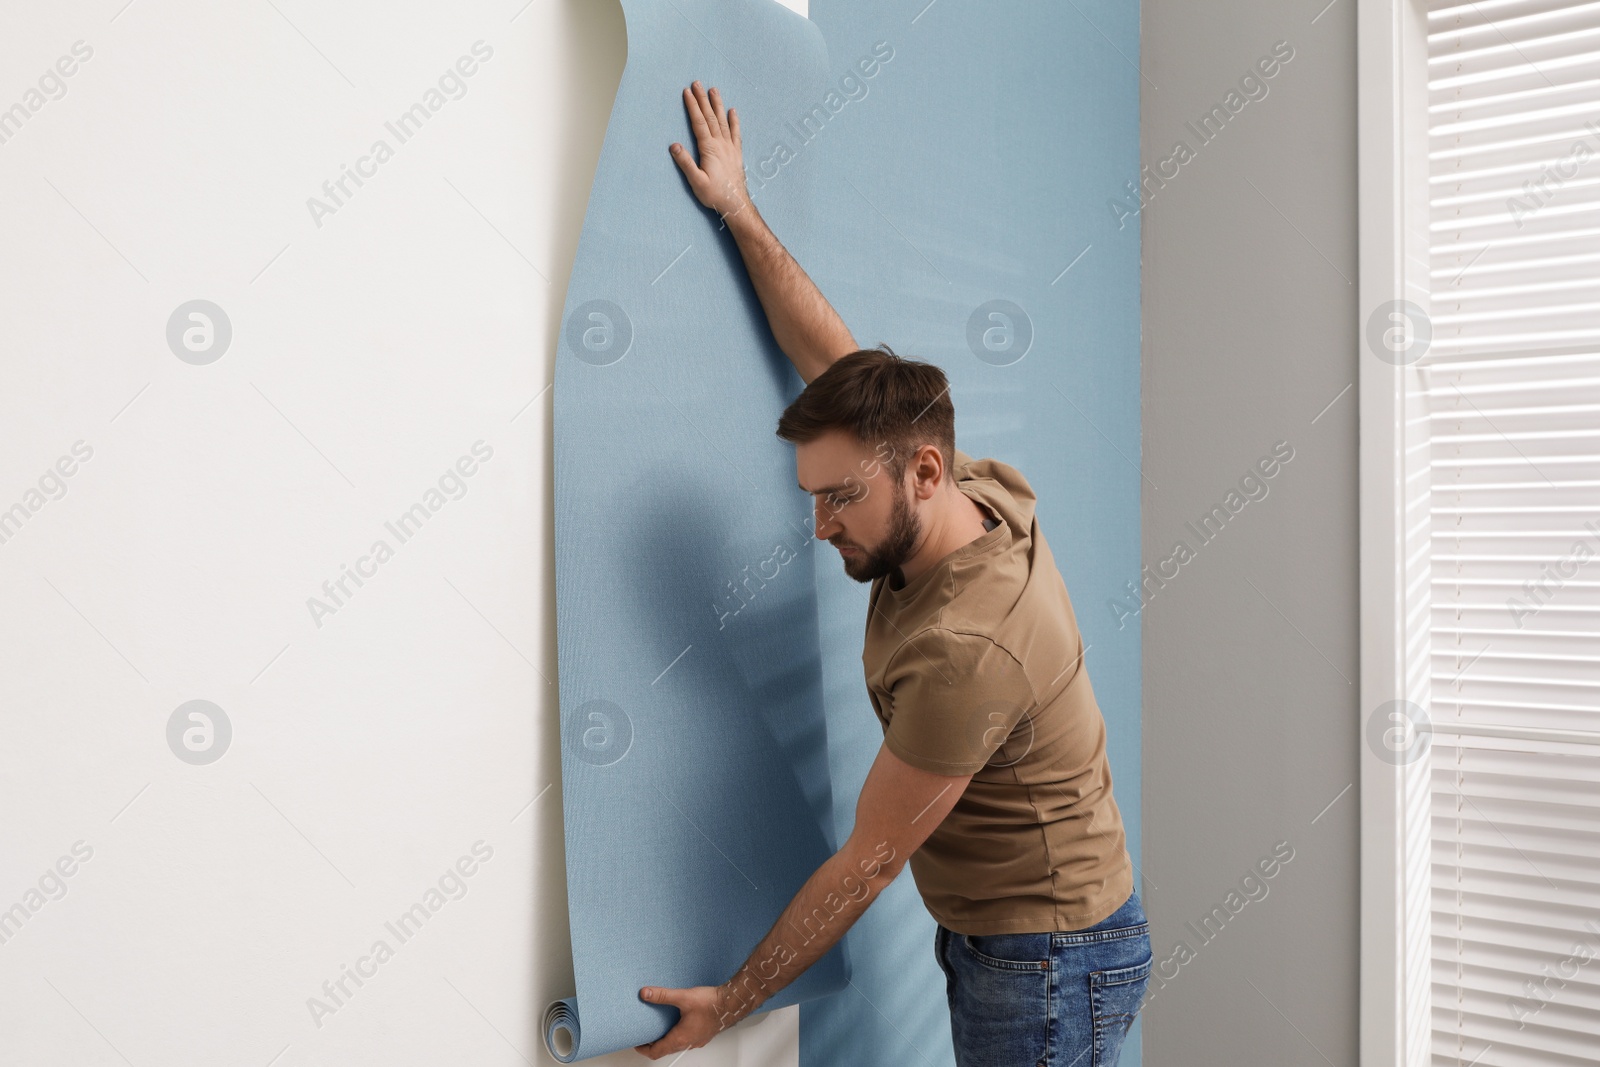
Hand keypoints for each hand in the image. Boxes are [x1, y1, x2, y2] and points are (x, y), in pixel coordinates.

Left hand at [633, 982, 740, 1059]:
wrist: (732, 1004)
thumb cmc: (711, 1004)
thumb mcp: (683, 997)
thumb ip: (663, 995)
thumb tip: (645, 993)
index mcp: (681, 1038)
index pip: (656, 1052)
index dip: (644, 1049)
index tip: (637, 1042)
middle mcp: (688, 1043)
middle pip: (665, 1051)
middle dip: (653, 1045)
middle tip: (645, 1035)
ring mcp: (697, 1040)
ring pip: (676, 1046)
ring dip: (666, 1041)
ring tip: (659, 1029)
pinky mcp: (703, 1035)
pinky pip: (686, 1041)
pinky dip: (677, 1036)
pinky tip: (678, 1024)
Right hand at [669, 81, 751, 222]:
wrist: (736, 203)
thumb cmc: (714, 194)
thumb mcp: (696, 181)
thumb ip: (685, 163)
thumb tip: (674, 146)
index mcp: (709, 149)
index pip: (699, 122)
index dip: (692, 106)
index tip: (687, 92)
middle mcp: (721, 144)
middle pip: (710, 117)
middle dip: (702, 99)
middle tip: (697, 83)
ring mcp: (730, 147)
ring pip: (723, 121)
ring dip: (717, 104)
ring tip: (713, 90)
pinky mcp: (736, 153)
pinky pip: (736, 133)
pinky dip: (734, 121)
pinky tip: (733, 111)